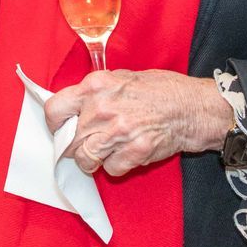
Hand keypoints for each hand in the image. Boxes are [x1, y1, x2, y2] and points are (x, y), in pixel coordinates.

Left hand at [43, 69, 232, 176]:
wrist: (191, 107)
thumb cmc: (158, 90)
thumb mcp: (121, 77)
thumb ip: (95, 92)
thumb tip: (74, 108)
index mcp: (95, 86)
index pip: (54, 109)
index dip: (54, 124)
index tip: (60, 129)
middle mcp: (102, 108)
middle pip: (68, 140)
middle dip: (74, 147)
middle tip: (85, 145)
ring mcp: (118, 132)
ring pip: (85, 159)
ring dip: (92, 161)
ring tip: (104, 153)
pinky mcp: (134, 152)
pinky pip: (111, 170)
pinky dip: (116, 167)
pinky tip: (125, 155)